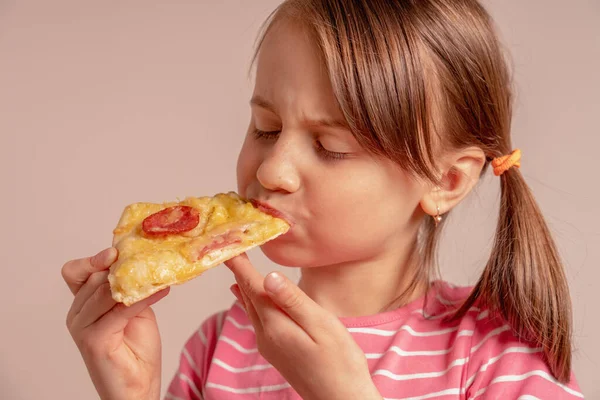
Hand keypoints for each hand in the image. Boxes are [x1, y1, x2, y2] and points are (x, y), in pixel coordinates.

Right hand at [62, 248, 168, 399]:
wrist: (138, 387)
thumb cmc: (135, 350)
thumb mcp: (133, 309)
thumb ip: (128, 288)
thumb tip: (141, 260)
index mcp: (83, 304)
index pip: (76, 272)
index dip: (93, 260)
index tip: (116, 251)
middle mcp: (77, 314)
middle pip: (93, 278)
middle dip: (120, 268)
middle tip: (148, 260)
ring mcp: (83, 327)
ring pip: (104, 291)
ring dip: (134, 281)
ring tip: (157, 273)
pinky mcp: (94, 340)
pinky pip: (120, 310)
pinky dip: (143, 297)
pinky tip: (162, 290)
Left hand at [225, 254, 381, 399]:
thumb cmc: (340, 364)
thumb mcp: (322, 326)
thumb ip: (294, 301)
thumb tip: (269, 276)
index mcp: (276, 325)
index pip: (253, 286)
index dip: (240, 264)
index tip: (228, 244)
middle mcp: (266, 335)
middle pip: (247, 295)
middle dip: (239, 270)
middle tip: (230, 245)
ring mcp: (269, 345)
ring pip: (250, 308)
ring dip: (244, 284)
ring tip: (236, 265)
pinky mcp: (276, 351)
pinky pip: (257, 318)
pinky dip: (251, 300)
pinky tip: (249, 296)